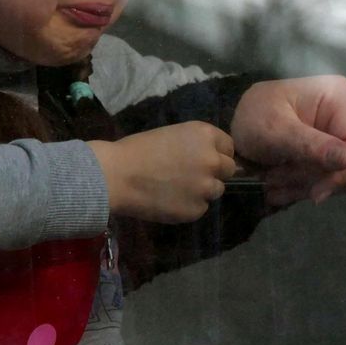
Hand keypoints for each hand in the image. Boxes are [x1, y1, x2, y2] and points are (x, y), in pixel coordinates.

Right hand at [89, 121, 235, 222]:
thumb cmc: (138, 149)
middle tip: (192, 175)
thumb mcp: (173, 135)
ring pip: (216, 190)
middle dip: (214, 172)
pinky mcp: (196, 209)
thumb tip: (211, 158)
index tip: (203, 158)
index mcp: (205, 135)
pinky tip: (169, 201)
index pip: (228, 146)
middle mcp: (212, 160)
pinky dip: (189, 206)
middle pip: (228, 169)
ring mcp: (206, 187)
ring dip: (202, 190)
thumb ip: (197, 145)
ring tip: (177, 189)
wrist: (117, 175)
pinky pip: (200, 208)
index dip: (217, 153)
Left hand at [230, 76, 345, 207]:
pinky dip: (314, 188)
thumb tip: (345, 159)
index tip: (315, 194)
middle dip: (320, 180)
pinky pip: (341, 177)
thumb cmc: (255, 117)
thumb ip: (308, 144)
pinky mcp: (341, 150)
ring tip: (277, 187)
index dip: (342, 173)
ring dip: (315, 187)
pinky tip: (285, 189)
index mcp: (340, 97)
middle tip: (278, 182)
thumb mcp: (273, 130)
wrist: (243, 124)